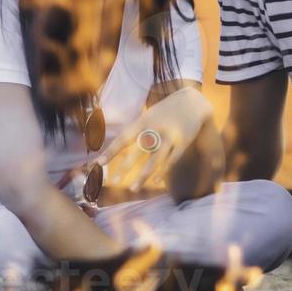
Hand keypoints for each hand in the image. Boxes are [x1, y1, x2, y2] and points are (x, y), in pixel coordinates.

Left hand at [98, 88, 212, 192]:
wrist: (193, 101)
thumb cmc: (164, 113)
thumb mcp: (148, 116)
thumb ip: (135, 131)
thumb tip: (118, 150)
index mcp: (143, 121)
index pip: (124, 138)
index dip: (111, 151)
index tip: (99, 163)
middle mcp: (155, 129)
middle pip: (138, 151)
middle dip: (126, 167)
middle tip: (114, 181)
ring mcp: (170, 136)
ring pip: (155, 160)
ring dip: (143, 175)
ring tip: (133, 188)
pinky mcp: (183, 142)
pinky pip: (171, 160)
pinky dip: (162, 171)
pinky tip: (155, 181)